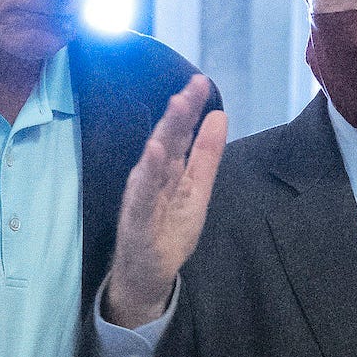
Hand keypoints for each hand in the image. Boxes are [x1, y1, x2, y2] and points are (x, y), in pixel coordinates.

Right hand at [104, 75, 228, 328]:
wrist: (145, 276)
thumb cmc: (168, 231)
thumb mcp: (196, 191)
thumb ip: (206, 156)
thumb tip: (219, 115)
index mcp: (170, 170)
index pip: (181, 134)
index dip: (191, 108)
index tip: (201, 81)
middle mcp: (153, 178)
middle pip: (167, 141)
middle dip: (179, 113)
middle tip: (190, 86)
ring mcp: (142, 198)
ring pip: (153, 162)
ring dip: (163, 134)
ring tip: (175, 108)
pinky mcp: (137, 221)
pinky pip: (142, 196)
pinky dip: (147, 174)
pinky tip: (153, 153)